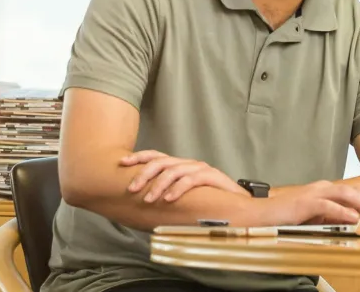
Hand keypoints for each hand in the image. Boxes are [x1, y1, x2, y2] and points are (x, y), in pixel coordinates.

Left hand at [120, 150, 247, 202]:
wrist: (237, 204)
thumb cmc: (206, 202)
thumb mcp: (182, 197)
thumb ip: (166, 194)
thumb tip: (140, 202)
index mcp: (180, 166)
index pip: (156, 156)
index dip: (139, 157)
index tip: (122, 163)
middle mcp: (188, 163)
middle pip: (161, 162)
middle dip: (144, 174)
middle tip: (131, 189)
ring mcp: (200, 168)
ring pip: (174, 171)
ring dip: (158, 185)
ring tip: (149, 199)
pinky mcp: (211, 176)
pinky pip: (191, 180)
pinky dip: (178, 189)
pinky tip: (169, 199)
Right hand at [259, 180, 359, 225]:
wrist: (258, 215)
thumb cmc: (282, 216)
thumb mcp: (309, 216)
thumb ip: (326, 216)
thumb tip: (344, 222)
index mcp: (320, 191)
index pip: (346, 193)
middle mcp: (318, 189)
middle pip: (348, 191)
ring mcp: (311, 194)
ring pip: (342, 194)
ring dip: (358, 203)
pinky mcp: (305, 203)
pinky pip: (328, 206)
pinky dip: (342, 211)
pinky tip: (353, 217)